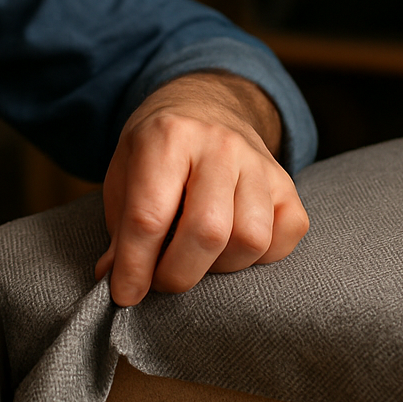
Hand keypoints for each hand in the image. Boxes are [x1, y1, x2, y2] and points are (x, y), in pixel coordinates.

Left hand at [94, 73, 308, 306]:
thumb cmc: (157, 152)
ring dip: (220, 267)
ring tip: (196, 259)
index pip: (150, 215)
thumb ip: (121, 229)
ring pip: (251, 239)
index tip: (126, 294)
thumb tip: (115, 279)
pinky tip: (232, 247)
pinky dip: (260, 257)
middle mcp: (219, 145)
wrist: (204, 107)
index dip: (135, 265)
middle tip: (161, 280)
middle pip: (208, 231)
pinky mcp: (287, 184)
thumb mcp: (124, 176)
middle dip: (178, 273)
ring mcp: (259, 163)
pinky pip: (285, 236)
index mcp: (167, 137)